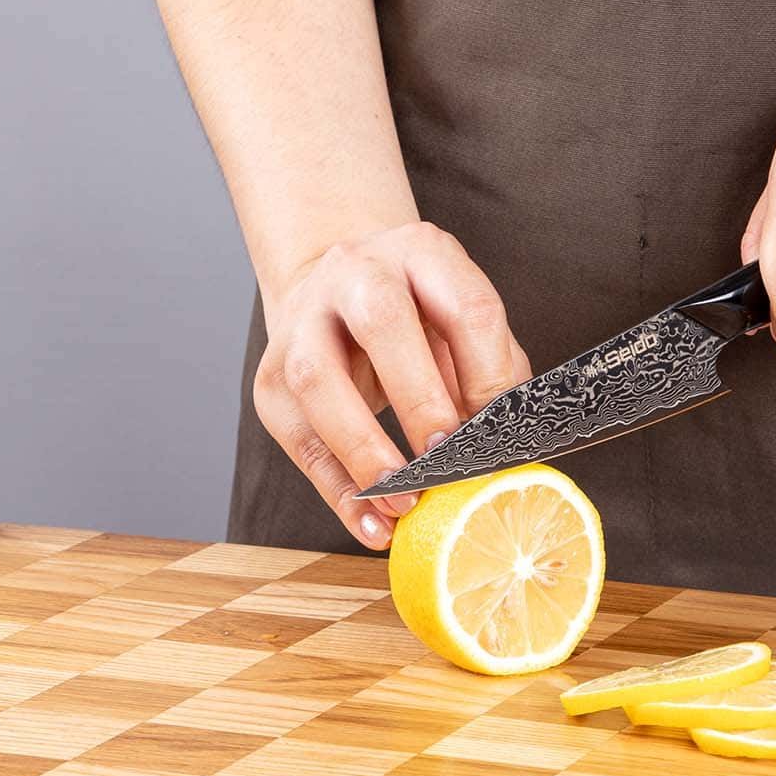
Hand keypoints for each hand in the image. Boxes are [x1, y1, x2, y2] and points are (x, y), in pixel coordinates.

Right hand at [254, 222, 529, 548]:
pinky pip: (297, 437)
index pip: (466, 306)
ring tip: (403, 502)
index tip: (499, 432)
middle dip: (418, 396)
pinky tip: (371, 523)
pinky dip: (336, 489)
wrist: (334, 288)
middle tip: (446, 457)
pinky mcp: (270, 375)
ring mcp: (303, 320)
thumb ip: (490, 370)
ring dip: (363, 449)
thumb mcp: (463, 324)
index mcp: (423, 252)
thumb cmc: (420, 316)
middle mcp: (357, 272)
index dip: (487, 371)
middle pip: (382, 322)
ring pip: (318, 379)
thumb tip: (505, 448)